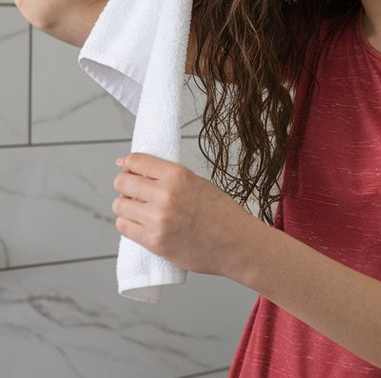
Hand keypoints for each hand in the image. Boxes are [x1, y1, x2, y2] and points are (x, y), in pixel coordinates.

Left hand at [112, 153, 263, 278]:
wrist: (236, 243)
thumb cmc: (221, 213)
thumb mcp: (198, 183)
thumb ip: (170, 177)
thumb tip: (139, 172)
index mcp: (178, 175)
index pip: (136, 161)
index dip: (128, 164)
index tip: (127, 167)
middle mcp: (165, 194)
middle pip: (122, 182)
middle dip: (124, 185)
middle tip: (133, 191)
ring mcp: (158, 219)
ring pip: (119, 206)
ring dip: (125, 206)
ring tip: (139, 209)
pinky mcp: (154, 242)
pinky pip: (124, 227)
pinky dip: (128, 223)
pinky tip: (140, 223)